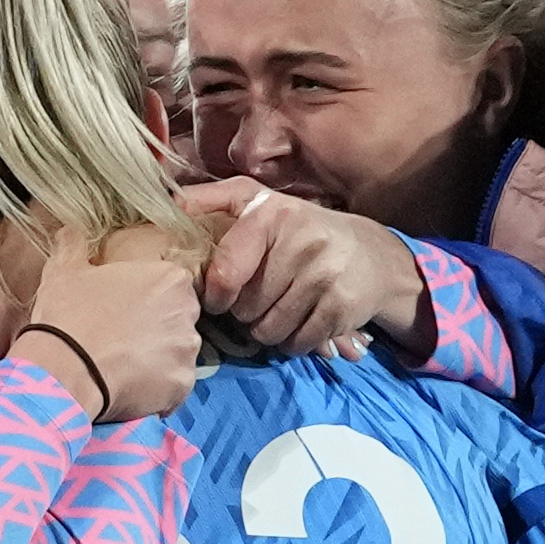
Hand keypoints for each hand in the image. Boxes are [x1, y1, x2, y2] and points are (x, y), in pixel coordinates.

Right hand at [21, 233, 199, 426]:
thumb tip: (70, 231)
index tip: (126, 307)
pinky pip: (173, 385)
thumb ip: (74, 245)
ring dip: (158, 358)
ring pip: (177, 352)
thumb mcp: (64, 270)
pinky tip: (129, 384)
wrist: (64, 370)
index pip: (171, 284)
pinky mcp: (181, 386)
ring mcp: (187, 351)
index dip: (148, 297)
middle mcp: (187, 312)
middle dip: (157, 326)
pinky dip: (157, 388)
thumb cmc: (68, 315)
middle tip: (124, 335)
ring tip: (123, 363)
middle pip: (179, 318)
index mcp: (169, 278)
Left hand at [183, 180, 426, 360]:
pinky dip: (292, 342)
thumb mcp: (262, 204)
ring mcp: (324, 275)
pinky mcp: (341, 306)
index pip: (226, 270)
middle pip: (245, 307)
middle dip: (246, 311)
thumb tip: (170, 202)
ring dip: (267, 329)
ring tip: (280, 309)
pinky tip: (302, 321)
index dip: (215, 293)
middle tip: (262, 297)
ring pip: (267, 330)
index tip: (218, 297)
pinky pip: (295, 343)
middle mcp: (301, 241)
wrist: (374, 256)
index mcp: (272, 214)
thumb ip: (215, 200)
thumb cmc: (302, 231)